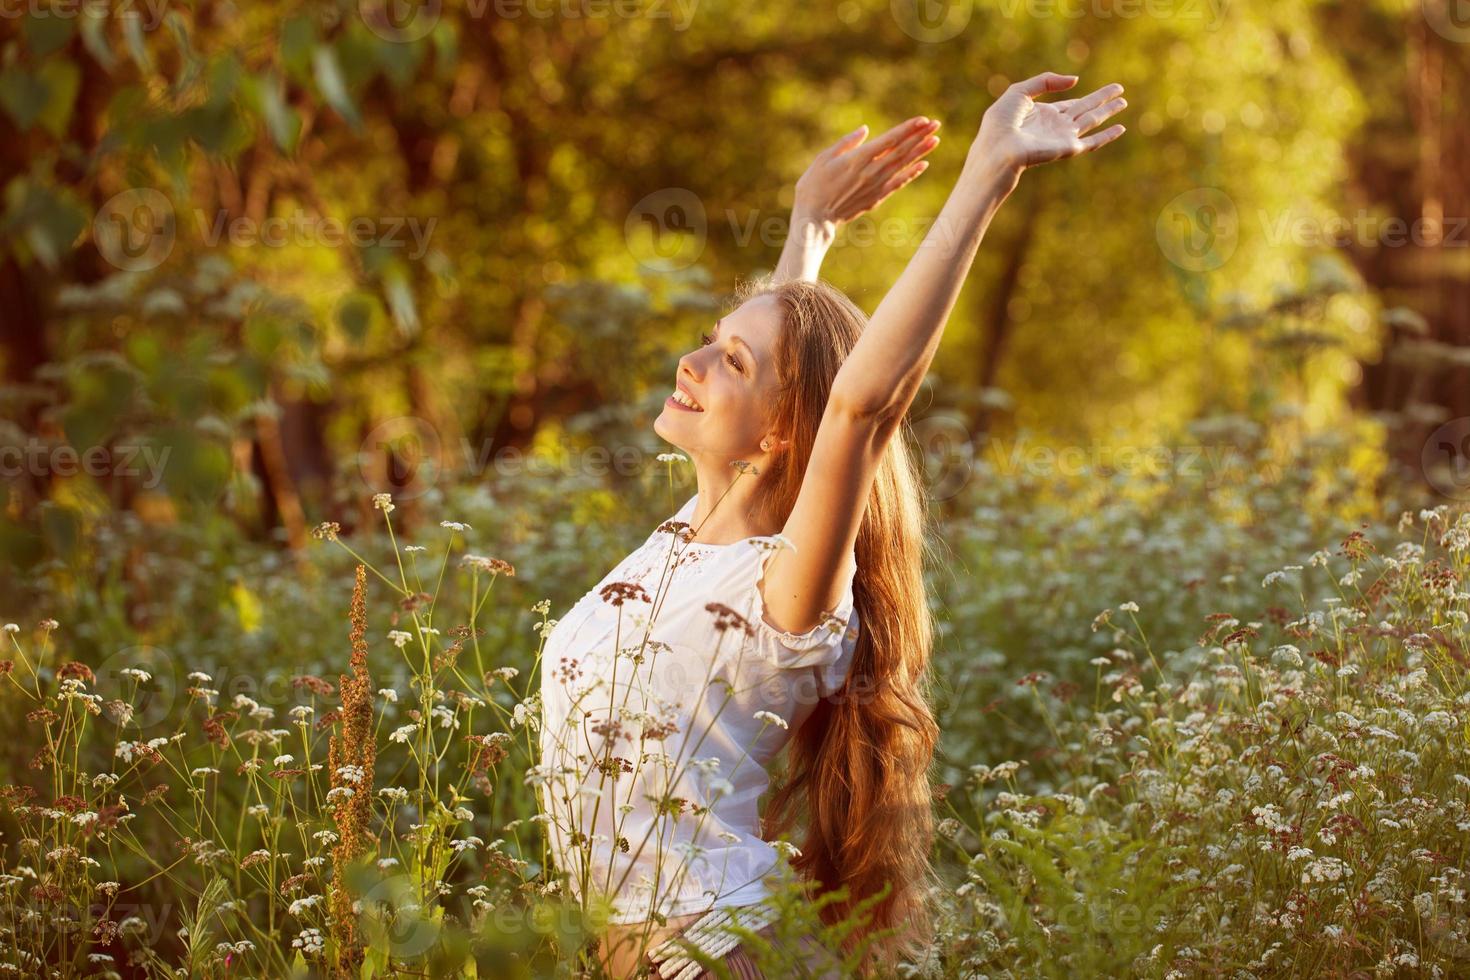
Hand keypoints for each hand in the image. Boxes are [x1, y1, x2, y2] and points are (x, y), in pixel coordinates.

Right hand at [792, 116, 941, 226]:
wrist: (814, 218)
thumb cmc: (813, 186)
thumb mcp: (824, 158)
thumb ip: (846, 143)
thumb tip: (865, 130)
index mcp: (858, 158)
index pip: (890, 140)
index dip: (908, 129)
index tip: (923, 119)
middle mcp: (871, 171)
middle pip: (901, 151)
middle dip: (920, 136)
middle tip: (936, 124)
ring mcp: (875, 186)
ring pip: (903, 166)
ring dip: (920, 152)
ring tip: (935, 140)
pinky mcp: (876, 198)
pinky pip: (898, 184)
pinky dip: (911, 174)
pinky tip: (923, 165)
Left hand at [972, 72, 1126, 176]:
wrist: (998, 148)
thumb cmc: (1001, 122)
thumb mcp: (1019, 92)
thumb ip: (1046, 81)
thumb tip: (1075, 81)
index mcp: (1042, 114)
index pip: (1068, 104)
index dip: (1083, 97)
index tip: (1099, 91)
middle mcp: (1055, 125)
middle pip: (1085, 109)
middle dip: (1103, 100)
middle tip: (1121, 90)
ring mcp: (1062, 137)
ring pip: (1092, 120)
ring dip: (1109, 111)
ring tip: (1124, 102)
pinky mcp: (1067, 148)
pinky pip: (1092, 141)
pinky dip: (1107, 135)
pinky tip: (1121, 128)